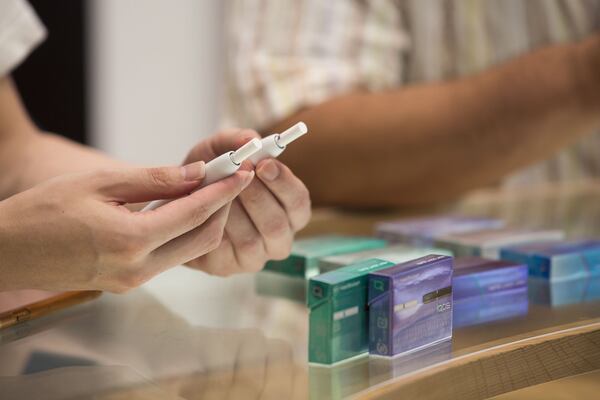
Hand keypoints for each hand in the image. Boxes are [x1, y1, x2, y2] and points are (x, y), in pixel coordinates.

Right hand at [0, 163, 253, 291]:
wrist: (8, 251)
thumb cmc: (44, 210)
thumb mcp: (99, 182)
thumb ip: (154, 180)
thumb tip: (196, 174)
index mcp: (131, 240)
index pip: (195, 214)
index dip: (224, 192)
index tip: (243, 174)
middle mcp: (138, 269)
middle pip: (203, 239)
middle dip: (223, 209)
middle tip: (231, 181)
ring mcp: (133, 281)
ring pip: (189, 251)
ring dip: (206, 222)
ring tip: (210, 191)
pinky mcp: (127, 283)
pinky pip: (169, 258)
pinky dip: (183, 234)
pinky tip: (182, 210)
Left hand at [182, 128, 310, 275]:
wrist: (175, 199)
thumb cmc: (209, 175)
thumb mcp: (219, 149)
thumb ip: (236, 140)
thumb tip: (251, 139)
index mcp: (289, 211)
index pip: (299, 201)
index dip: (284, 183)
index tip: (264, 163)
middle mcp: (278, 238)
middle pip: (278, 225)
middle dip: (256, 197)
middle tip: (236, 175)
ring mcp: (254, 257)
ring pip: (251, 240)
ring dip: (231, 212)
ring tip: (213, 191)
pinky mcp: (227, 267)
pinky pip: (223, 252)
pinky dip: (211, 228)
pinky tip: (202, 211)